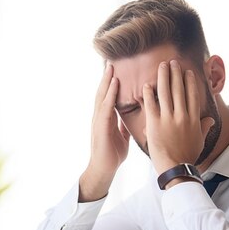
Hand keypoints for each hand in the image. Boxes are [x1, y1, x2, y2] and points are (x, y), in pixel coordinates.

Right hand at [79, 64, 129, 201]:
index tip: (116, 68)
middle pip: (103, 92)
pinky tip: (114, 85)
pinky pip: (106, 107)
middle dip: (107, 76)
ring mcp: (98, 120)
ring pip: (102, 96)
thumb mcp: (121, 136)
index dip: (111, 82)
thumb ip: (123, 125)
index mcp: (106, 118)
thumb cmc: (112, 154)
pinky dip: (109, 94)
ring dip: (106, 81)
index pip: (108, 96)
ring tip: (111, 66)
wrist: (104, 169)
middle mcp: (100, 116)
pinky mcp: (100, 126)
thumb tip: (130, 119)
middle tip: (111, 60)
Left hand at [143, 60, 214, 175]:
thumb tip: (211, 120)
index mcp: (193, 118)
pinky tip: (147, 84)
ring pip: (165, 92)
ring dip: (164, 77)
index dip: (190, 81)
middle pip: (179, 89)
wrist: (176, 168)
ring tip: (162, 66)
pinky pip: (151, 104)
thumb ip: (204, 127)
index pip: (192, 94)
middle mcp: (182, 115)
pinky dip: (149, 93)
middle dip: (176, 73)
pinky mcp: (155, 123)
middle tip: (173, 62)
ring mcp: (168, 119)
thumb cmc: (188, 156)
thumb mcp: (199, 140)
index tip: (188, 71)